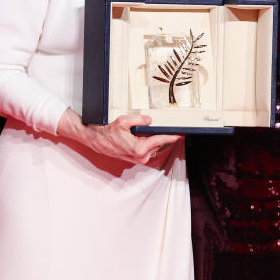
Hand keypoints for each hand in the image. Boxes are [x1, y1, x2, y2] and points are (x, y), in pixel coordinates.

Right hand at [56, 109, 181, 164]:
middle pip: (158, 144)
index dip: (172, 136)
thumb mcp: (124, 121)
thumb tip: (150, 121)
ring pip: (153, 147)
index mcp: (140, 148)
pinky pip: (147, 150)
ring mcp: (139, 159)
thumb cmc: (108, 133)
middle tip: (163, 127)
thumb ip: (139, 120)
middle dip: (160, 136)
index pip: (161, 140)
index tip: (181, 134)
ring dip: (152, 140)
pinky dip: (147, 143)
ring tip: (144, 131)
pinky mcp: (136, 159)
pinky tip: (141, 137)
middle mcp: (141, 156)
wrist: (98, 141)